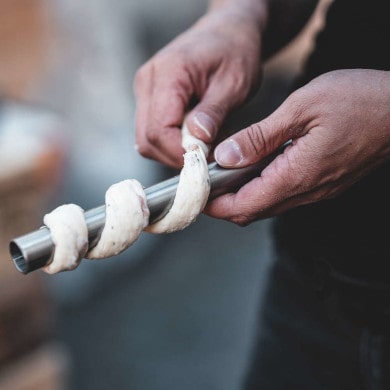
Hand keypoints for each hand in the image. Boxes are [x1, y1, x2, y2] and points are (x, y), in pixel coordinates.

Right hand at [134, 7, 262, 167]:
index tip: (205, 160)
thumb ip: (213, 113)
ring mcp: (145, 90)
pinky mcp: (150, 98)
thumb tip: (196, 143)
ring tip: (203, 144)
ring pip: (146, 140)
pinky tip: (193, 136)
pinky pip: (152, 131)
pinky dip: (171, 142)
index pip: (159, 130)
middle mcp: (147, 82)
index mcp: (168, 74)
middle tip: (206, 157)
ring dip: (173, 151)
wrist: (227, 32)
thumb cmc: (235, 52)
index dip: (179, 153)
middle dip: (175, 156)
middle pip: (147, 140)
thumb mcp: (234, 84)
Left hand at [206, 69, 389, 224]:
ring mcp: (315, 192)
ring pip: (266, 206)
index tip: (195, 194)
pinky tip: (253, 168)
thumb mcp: (302, 108)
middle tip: (204, 183)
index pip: (243, 207)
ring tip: (222, 175)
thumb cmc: (358, 102)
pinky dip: (259, 189)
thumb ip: (261, 137)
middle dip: (222, 204)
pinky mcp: (321, 185)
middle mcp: (305, 192)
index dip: (214, 205)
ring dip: (240, 197)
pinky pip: (282, 196)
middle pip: (251, 212)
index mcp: (295, 176)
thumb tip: (226, 156)